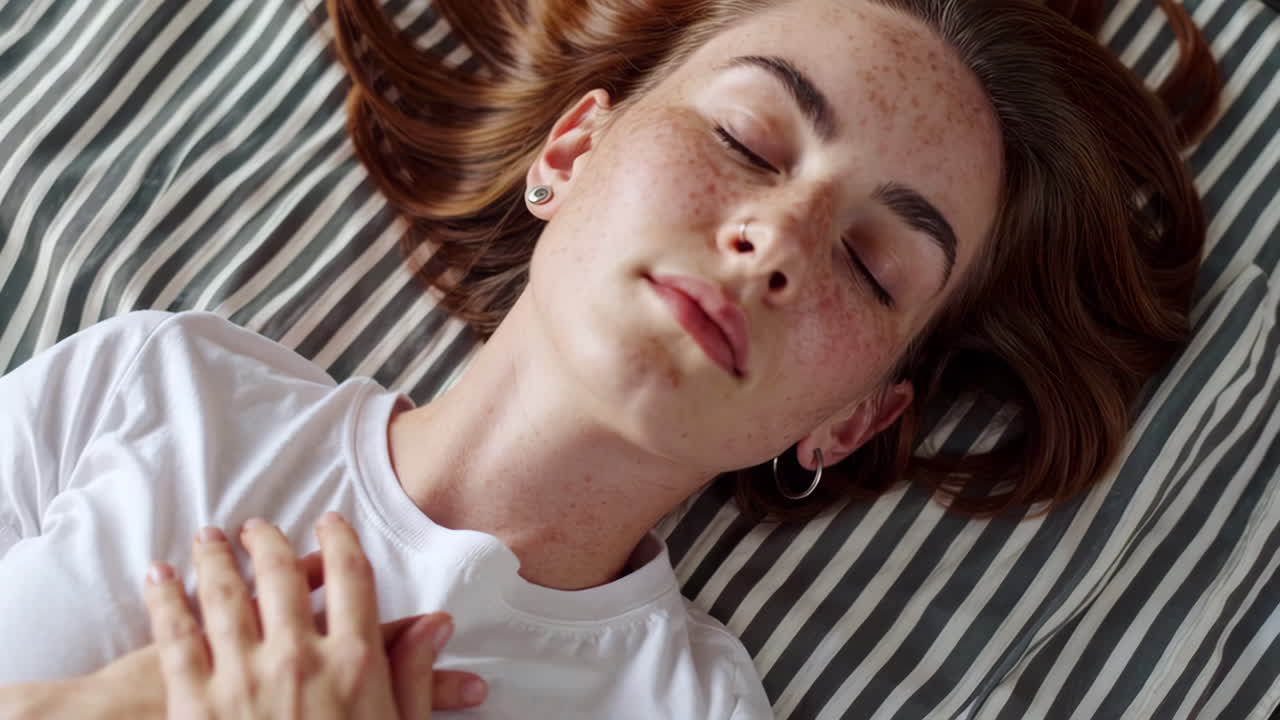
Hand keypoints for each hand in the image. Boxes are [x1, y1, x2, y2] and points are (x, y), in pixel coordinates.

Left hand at [142, 513, 481, 718]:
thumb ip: (415, 676)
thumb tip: (435, 625)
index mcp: (353, 662)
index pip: (351, 579)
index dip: (341, 542)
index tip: (331, 523)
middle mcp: (298, 659)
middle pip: (282, 577)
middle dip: (267, 542)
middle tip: (256, 525)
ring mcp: (241, 679)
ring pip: (223, 597)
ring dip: (215, 559)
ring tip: (208, 538)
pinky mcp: (193, 704)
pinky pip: (175, 638)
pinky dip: (165, 601)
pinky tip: (159, 579)